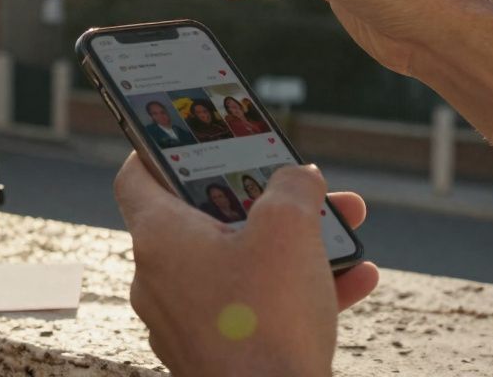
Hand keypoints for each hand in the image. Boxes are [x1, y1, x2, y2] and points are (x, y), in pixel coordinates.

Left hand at [114, 153, 378, 376]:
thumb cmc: (267, 320)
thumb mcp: (289, 228)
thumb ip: (293, 186)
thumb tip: (299, 178)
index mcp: (160, 239)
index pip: (137, 179)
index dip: (156, 149)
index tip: (183, 136)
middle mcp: (162, 280)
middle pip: (207, 220)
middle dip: (263, 199)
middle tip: (298, 185)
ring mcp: (188, 323)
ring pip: (241, 264)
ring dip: (294, 244)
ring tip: (343, 230)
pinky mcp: (218, 355)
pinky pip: (257, 308)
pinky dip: (299, 290)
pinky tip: (355, 280)